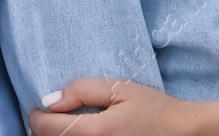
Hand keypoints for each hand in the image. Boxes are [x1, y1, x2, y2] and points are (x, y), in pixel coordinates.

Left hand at [29, 80, 197, 135]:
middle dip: (45, 129)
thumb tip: (50, 101)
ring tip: (65, 125)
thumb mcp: (120, 88)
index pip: (48, 129)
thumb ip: (83, 90)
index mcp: (96, 132)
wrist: (181, 133)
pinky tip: (80, 134)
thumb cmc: (152, 108)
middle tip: (53, 115)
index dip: (36, 116)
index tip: (38, 108)